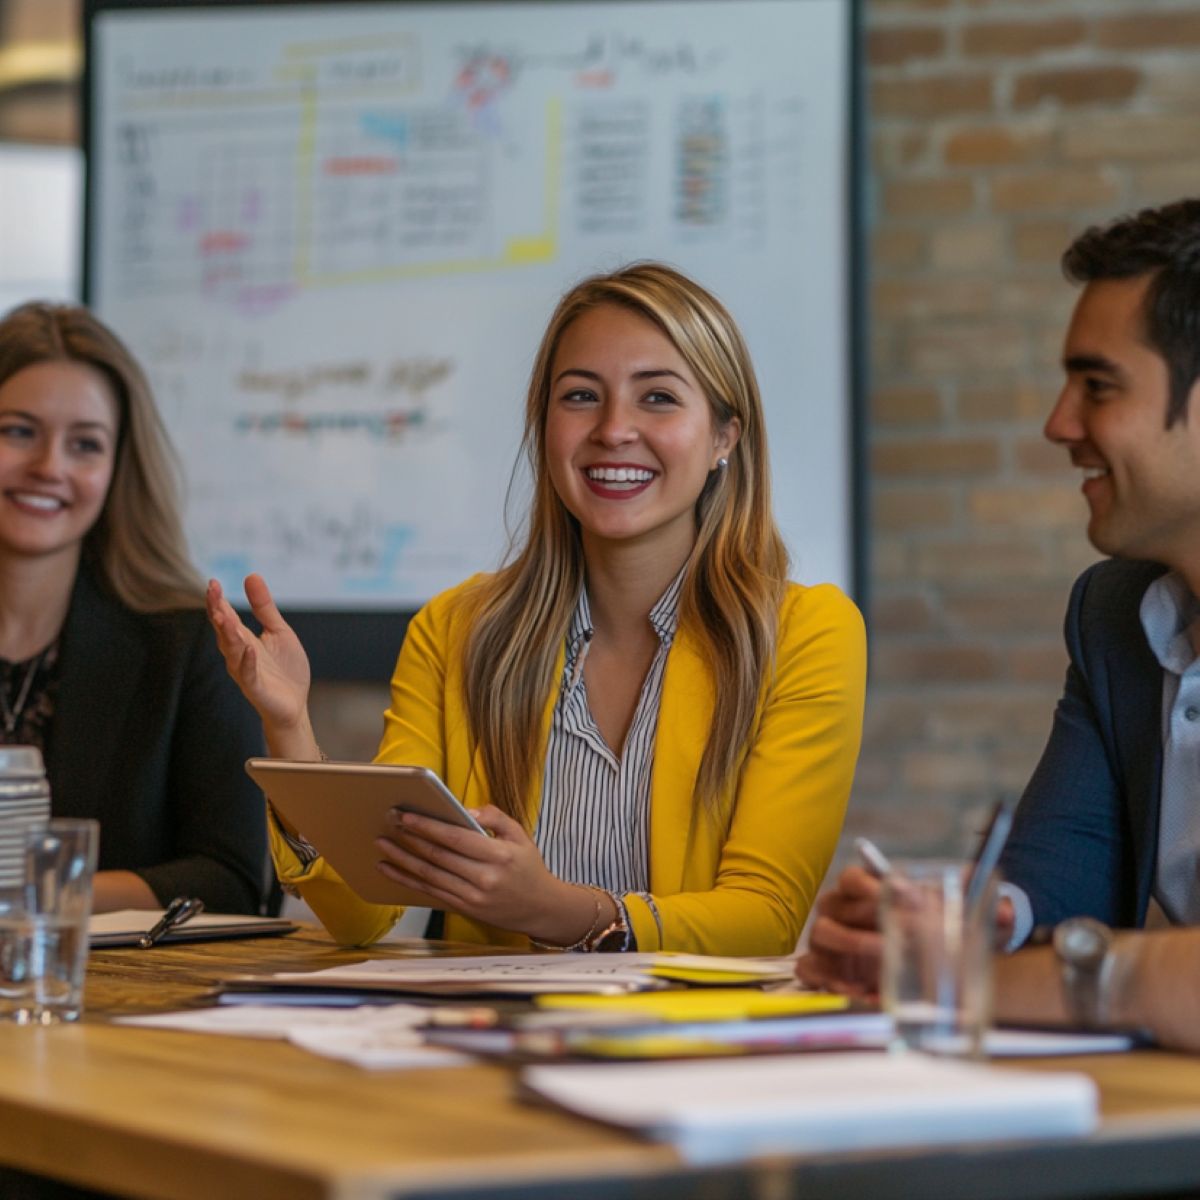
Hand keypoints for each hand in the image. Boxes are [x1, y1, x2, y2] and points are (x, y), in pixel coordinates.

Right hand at [206, 575, 314, 750]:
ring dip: (227, 633)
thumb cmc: (285, 669)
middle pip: (224, 630)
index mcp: (244, 639)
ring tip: (224, 615)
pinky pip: (248, 674)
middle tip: (212, 591)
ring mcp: (245, 670)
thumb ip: (264, 607)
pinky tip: (249, 650)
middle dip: (217, 611)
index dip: (218, 600)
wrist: (294, 704)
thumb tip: (251, 575)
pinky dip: (247, 662)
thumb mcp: (279, 631)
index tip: (213, 583)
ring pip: (232, 650)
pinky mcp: (256, 688)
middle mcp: (239, 653)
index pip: (226, 616)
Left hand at [375, 805, 592, 939]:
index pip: (455, 838)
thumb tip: (466, 810)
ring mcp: (471, 897)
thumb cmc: (528, 868)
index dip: (428, 826)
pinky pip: (429, 892)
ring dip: (402, 859)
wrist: (540, 908)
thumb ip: (495, 818)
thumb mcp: (521, 835)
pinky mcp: (463, 908)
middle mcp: (483, 879)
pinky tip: (391, 869)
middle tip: (389, 822)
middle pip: (437, 856)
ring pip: (428, 875)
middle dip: (410, 838)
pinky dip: (407, 880)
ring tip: (382, 844)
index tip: (406, 815)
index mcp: (499, 856)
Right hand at [795, 866, 1019, 995]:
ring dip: (851, 947)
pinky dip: (830, 979)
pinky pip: (812, 971)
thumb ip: (984, 912)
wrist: (921, 959)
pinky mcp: (823, 969)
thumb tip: (1006, 913)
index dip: (867, 882)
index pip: (851, 876)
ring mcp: (828, 941)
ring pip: (822, 934)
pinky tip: (860, 990)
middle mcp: (839, 911)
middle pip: (834, 904)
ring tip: (883, 960)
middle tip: (899, 935)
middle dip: (865, 920)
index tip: (891, 891)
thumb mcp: (961, 919)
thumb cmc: (934, 930)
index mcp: (862, 889)